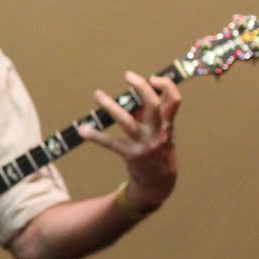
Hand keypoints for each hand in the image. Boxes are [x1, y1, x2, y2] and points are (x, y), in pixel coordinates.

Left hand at [79, 71, 180, 211]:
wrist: (158, 183)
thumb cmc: (158, 152)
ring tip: (98, 94)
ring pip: (127, 121)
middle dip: (141, 87)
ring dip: (111, 106)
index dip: (166, 86)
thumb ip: (150, 116)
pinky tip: (83, 129)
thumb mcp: (162, 133)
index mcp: (168, 125)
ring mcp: (145, 144)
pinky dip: (96, 136)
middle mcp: (158, 133)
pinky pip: (111, 143)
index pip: (174, 101)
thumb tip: (132, 98)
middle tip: (128, 75)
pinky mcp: (131, 155)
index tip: (153, 78)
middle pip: (152, 105)